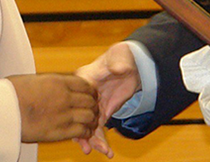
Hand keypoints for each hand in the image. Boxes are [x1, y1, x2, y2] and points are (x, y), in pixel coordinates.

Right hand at [6, 73, 98, 142]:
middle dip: (93, 105)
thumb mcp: (32, 80)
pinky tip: (84, 133)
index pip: (85, 84)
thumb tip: (50, 85)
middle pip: (90, 100)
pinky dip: (86, 132)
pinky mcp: (59, 131)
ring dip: (92, 120)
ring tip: (90, 123)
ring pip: (90, 116)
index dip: (90, 91)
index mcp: (57, 82)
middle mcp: (64, 96)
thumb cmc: (10, 94)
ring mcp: (63, 114)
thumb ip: (48, 83)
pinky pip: (82, 131)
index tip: (90, 95)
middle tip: (92, 110)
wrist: (1, 110)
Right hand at [73, 42, 141, 156]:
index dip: (75, 113)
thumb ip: (118, 62)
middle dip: (81, 133)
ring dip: (91, 141)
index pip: (75, 98)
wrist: (134, 65)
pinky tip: (107, 152)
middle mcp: (84, 95)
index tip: (79, 125)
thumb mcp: (120, 56)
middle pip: (78, 116)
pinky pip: (97, 129)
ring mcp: (92, 105)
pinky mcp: (101, 113)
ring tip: (101, 151)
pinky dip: (99, 141)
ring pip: (86, 126)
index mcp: (84, 79)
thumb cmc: (122, 56)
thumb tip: (118, 68)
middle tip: (87, 147)